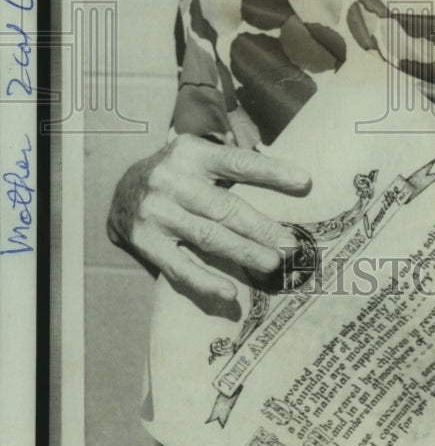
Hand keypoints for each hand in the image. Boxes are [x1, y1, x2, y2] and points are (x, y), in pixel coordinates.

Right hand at [107, 134, 311, 300]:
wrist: (120, 191)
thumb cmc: (178, 173)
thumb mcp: (199, 156)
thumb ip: (233, 165)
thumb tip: (289, 178)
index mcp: (192, 153)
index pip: (238, 162)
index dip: (272, 171)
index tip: (304, 182)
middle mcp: (172, 180)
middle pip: (225, 207)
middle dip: (261, 226)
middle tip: (290, 242)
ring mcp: (157, 213)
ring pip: (208, 237)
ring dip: (244, 253)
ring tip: (273, 262)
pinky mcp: (145, 242)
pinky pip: (180, 267)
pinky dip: (206, 281)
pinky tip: (230, 292)